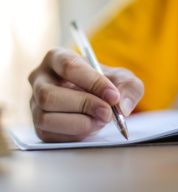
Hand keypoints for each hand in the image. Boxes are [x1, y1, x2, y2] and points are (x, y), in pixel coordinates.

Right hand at [28, 47, 143, 141]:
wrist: (99, 99)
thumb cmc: (106, 83)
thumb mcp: (123, 79)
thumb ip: (129, 87)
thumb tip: (122, 106)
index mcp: (57, 57)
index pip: (68, 66)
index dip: (92, 82)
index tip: (113, 95)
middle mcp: (40, 78)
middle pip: (50, 95)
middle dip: (83, 106)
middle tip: (107, 113)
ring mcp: (35, 103)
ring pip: (46, 117)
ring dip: (79, 123)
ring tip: (101, 121)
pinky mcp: (38, 126)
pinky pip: (49, 135)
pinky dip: (74, 135)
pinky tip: (91, 127)